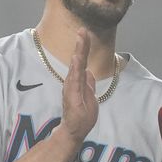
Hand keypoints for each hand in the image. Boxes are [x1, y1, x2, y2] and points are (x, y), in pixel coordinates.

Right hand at [59, 28, 97, 143]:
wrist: (73, 131)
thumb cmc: (81, 116)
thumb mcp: (90, 96)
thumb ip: (88, 84)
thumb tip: (89, 72)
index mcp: (78, 81)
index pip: (82, 61)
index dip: (83, 47)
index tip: (85, 32)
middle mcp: (73, 82)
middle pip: (78, 60)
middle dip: (81, 45)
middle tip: (83, 30)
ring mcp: (72, 89)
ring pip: (76, 68)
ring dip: (79, 53)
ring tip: (81, 39)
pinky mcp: (72, 97)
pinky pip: (75, 81)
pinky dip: (76, 69)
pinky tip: (77, 59)